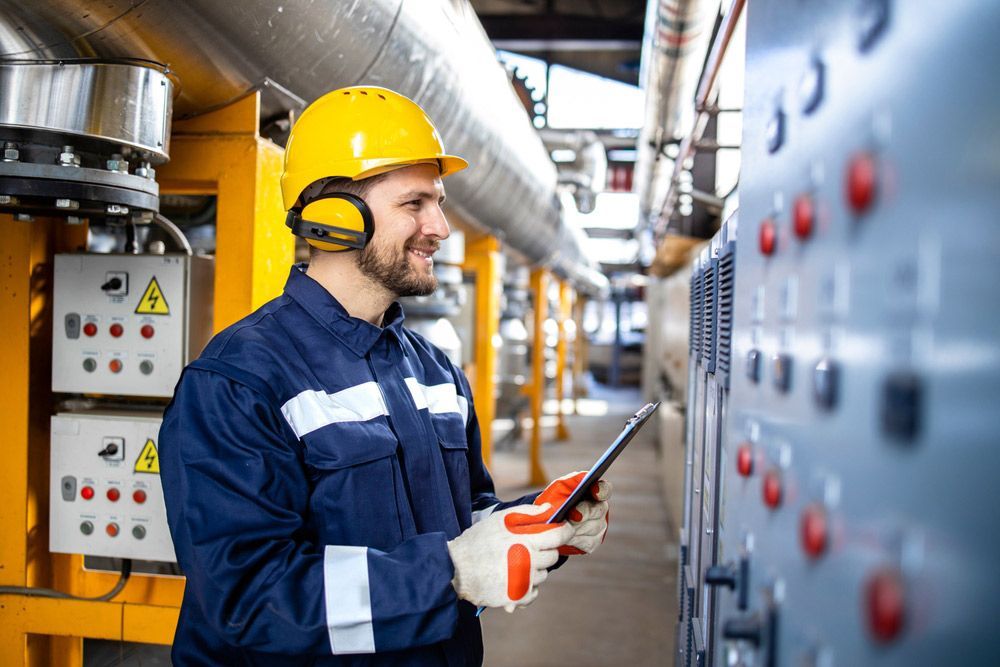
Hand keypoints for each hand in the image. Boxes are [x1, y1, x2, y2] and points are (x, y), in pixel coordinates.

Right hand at [447, 503, 573, 611]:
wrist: (456, 569)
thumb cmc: (478, 540)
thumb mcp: (500, 519)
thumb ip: (528, 512)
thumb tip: (550, 509)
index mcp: (526, 540)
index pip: (558, 536)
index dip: (564, 531)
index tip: (563, 530)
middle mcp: (528, 561)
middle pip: (552, 556)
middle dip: (544, 551)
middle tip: (526, 548)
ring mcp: (523, 581)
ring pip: (542, 575)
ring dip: (534, 568)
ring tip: (513, 563)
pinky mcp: (517, 597)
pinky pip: (534, 592)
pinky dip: (527, 586)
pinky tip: (513, 578)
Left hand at [534, 471, 611, 555]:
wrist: (547, 523)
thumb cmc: (555, 500)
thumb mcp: (560, 487)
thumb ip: (572, 480)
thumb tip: (583, 476)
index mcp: (594, 492)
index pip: (605, 489)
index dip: (602, 490)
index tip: (594, 490)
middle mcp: (600, 509)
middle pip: (598, 510)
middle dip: (584, 513)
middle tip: (573, 515)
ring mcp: (599, 527)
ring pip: (592, 528)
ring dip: (576, 527)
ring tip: (562, 526)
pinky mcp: (593, 543)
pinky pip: (586, 542)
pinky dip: (574, 539)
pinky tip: (565, 537)